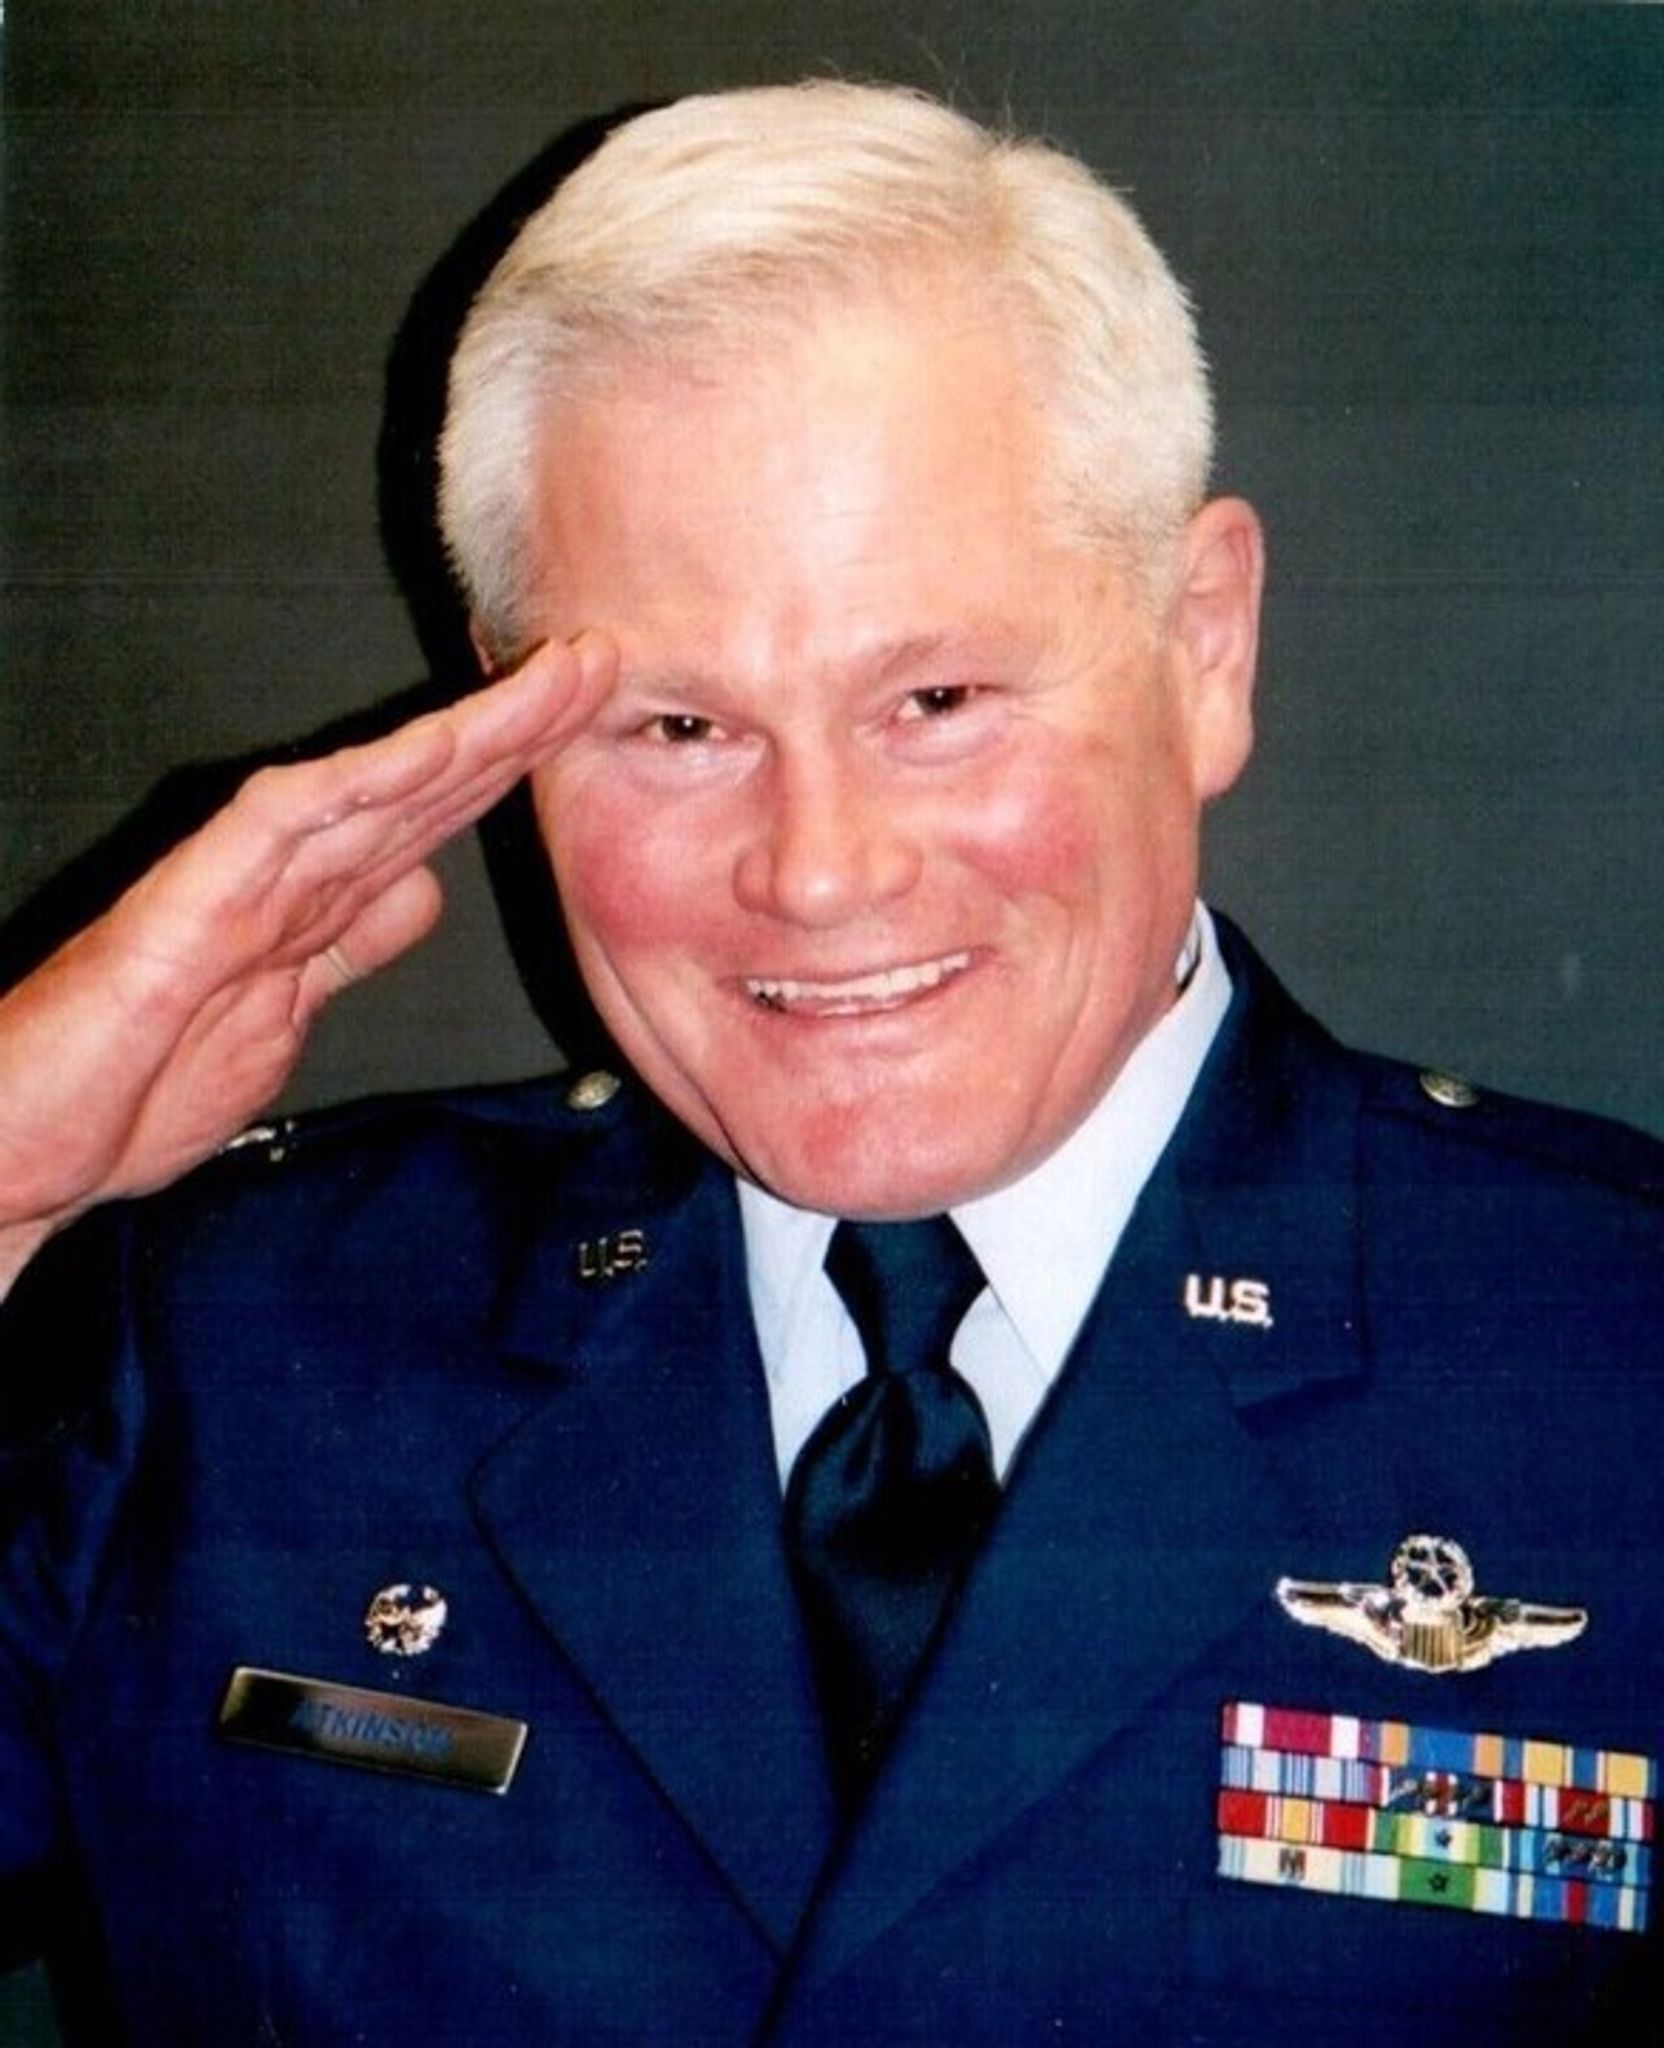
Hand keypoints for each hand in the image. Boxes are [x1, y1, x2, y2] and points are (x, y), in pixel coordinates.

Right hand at [0, 631, 616, 1287]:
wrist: (30, 1141)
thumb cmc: (138, 1084)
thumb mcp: (288, 1017)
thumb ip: (352, 946)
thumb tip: (421, 891)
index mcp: (317, 903)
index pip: (434, 816)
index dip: (513, 767)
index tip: (589, 724)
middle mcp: (290, 875)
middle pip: (427, 783)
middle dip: (519, 726)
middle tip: (601, 661)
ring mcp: (244, 882)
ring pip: (378, 781)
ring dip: (472, 731)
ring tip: (552, 680)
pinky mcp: (194, 901)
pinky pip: (288, 823)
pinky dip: (362, 782)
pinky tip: (434, 747)